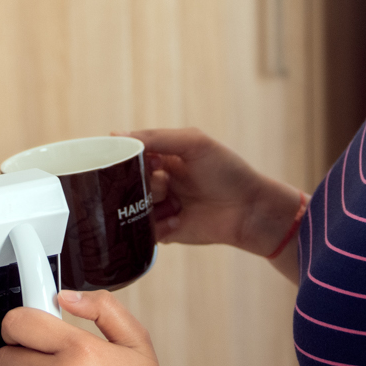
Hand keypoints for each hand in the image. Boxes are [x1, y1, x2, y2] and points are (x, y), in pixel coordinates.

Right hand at [125, 127, 302, 258]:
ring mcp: (159, 207)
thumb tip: (115, 135)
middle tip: (165, 184)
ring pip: (130, 208)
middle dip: (141, 183)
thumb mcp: (194, 143)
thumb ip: (157, 137)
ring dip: (149, 204)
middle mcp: (157, 181)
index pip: (127, 156)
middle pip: (125, 183)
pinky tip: (178, 220)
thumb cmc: (228, 171)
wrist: (250, 210)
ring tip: (175, 203)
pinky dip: (156, 225)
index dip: (126, 159)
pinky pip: (142, 231)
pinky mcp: (164, 231)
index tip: (138, 162)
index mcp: (161, 158)